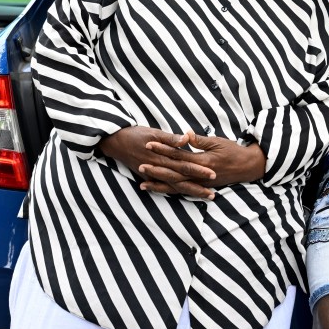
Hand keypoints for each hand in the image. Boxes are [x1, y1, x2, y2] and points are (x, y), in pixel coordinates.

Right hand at [98, 127, 215, 198]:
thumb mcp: (154, 132)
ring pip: (174, 186)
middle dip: (197, 187)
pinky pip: (163, 188)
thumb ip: (171, 138)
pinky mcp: (147, 178)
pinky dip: (173, 193)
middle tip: (213, 194)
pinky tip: (185, 197)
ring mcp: (153, 175)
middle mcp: (158, 168)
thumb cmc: (136, 134)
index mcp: (162, 156)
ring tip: (205, 196)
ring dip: (190, 192)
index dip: (198, 171)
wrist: (115, 142)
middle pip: (181, 180)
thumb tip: (186, 139)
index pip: (184, 165)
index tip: (213, 174)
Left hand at [139, 131, 265, 193]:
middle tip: (140, 165)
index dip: (163, 149)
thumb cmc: (233, 151)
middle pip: (174, 173)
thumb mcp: (217, 141)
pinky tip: (158, 191)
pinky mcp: (201, 187)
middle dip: (156, 170)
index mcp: (204, 160)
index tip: (149, 144)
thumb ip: (200, 140)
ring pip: (176, 186)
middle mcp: (200, 174)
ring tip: (143, 184)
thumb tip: (184, 134)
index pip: (179, 154)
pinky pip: (182, 191)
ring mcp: (200, 183)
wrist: (248, 167)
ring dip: (159, 185)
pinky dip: (170, 191)